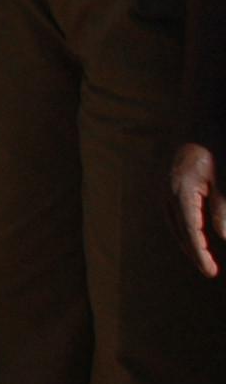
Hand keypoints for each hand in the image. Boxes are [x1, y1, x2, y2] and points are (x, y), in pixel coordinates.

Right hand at [175, 142, 224, 277]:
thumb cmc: (217, 142)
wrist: (200, 112)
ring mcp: (163, 183)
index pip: (191, 232)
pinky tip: (193, 229)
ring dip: (186, 240)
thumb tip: (224, 238)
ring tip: (201, 254)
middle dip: (194, 251)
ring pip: (172, 221)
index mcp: (182, 190)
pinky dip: (181, 224)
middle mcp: (167, 189)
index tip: (212, 272)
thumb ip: (223, 207)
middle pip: (178, 230)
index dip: (201, 254)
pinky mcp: (166, 178)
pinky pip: (171, 210)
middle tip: (210, 269)